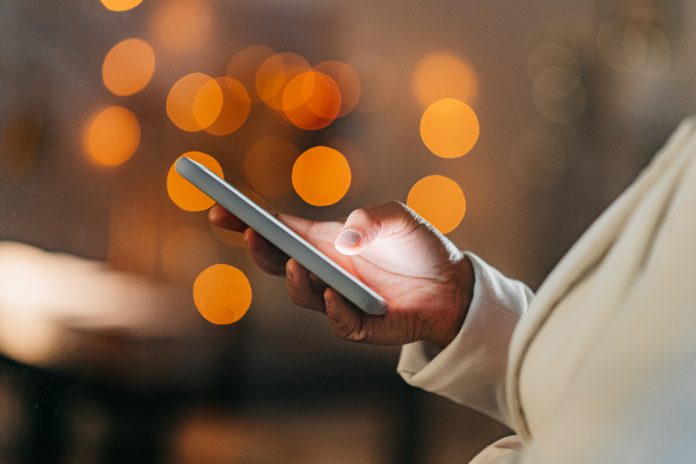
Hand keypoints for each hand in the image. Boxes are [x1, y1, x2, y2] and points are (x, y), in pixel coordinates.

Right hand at [209, 201, 473, 346]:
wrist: (453, 285)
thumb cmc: (419, 247)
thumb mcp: (399, 217)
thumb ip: (373, 217)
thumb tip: (344, 240)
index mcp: (324, 241)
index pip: (278, 230)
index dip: (245, 220)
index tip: (218, 208)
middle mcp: (324, 270)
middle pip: (279, 263)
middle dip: (258, 247)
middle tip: (248, 230)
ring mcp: (339, 299)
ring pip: (304, 295)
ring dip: (296, 279)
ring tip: (297, 261)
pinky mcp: (361, 325)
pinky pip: (341, 321)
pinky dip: (335, 308)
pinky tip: (335, 292)